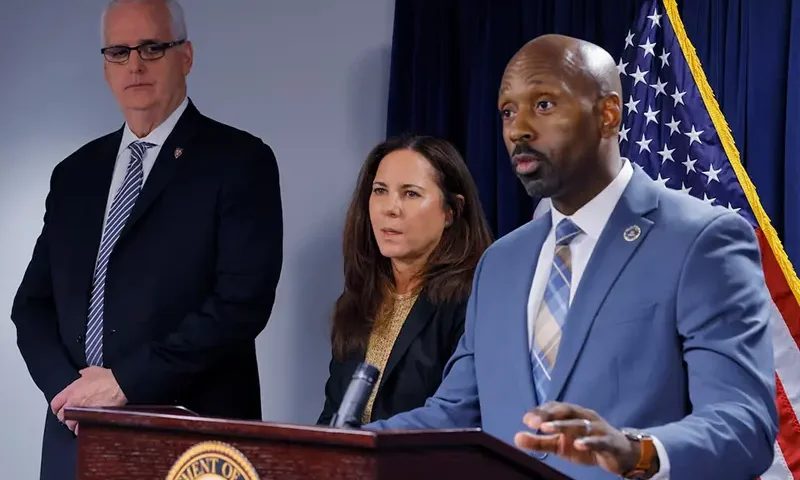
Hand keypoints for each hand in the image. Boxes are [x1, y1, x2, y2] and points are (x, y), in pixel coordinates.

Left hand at [50, 367, 127, 434]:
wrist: (119, 386)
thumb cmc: (108, 379)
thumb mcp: (93, 371)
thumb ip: (83, 374)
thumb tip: (82, 374)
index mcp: (71, 391)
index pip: (55, 404)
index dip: (57, 407)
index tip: (60, 408)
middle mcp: (73, 403)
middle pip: (61, 416)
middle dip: (65, 416)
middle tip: (71, 415)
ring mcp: (81, 413)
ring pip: (70, 424)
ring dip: (74, 423)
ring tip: (80, 421)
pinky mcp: (90, 420)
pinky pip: (81, 429)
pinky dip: (82, 429)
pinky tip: (86, 426)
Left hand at [513, 401, 641, 475]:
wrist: (620, 455)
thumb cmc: (586, 445)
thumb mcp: (560, 445)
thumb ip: (539, 442)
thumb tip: (516, 437)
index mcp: (572, 414)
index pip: (555, 407)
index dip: (541, 411)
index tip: (526, 420)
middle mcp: (585, 416)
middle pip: (566, 410)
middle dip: (549, 415)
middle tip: (534, 423)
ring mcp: (598, 428)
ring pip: (580, 424)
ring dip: (563, 425)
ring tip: (547, 428)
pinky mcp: (609, 442)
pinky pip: (599, 440)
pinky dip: (588, 441)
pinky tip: (577, 444)